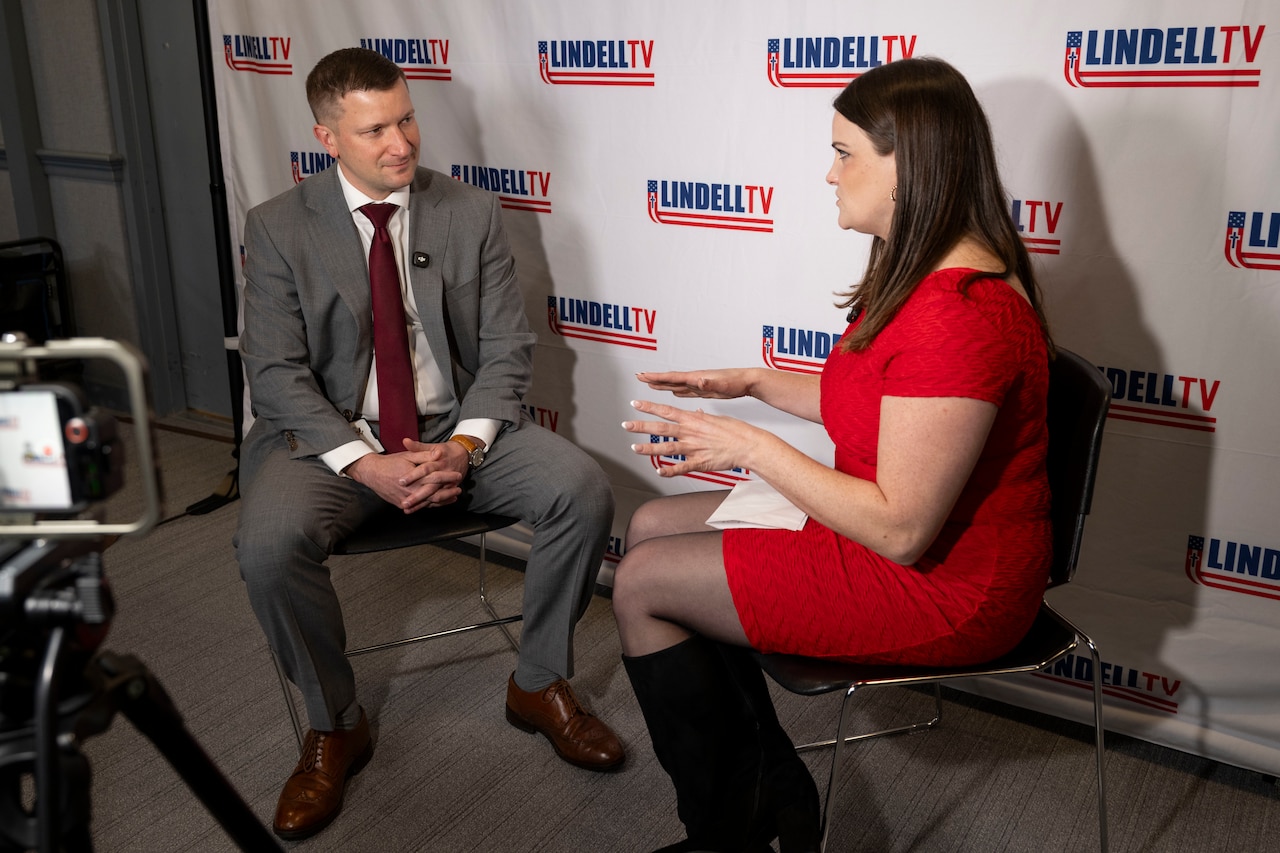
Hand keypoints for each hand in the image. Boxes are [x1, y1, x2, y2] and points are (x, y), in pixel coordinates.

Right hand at [346, 440, 467, 511]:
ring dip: (443, 500)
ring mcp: (407, 500)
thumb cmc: (390, 463)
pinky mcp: (403, 504)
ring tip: (453, 497)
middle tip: (460, 489)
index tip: (458, 475)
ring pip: (429, 503)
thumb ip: (425, 455)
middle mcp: (412, 491)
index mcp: (416, 478)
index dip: (449, 477)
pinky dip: (431, 506)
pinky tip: (438, 503)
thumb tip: (439, 453)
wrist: (372, 473)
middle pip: (436, 494)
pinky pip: (420, 507)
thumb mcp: (408, 456)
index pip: (437, 478)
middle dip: (449, 491)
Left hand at [621, 399, 767, 477]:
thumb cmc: (735, 431)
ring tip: (634, 448)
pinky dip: (669, 470)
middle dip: (641, 426)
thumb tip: (695, 412)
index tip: (635, 403)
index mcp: (693, 419)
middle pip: (661, 428)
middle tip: (626, 424)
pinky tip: (658, 471)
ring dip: (649, 448)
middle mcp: (690, 432)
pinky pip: (681, 468)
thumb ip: (702, 417)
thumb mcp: (716, 419)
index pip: (666, 411)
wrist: (748, 444)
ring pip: (667, 448)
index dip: (649, 407)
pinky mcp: (700, 462)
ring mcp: (694, 448)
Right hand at [635, 368, 756, 399]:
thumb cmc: (736, 382)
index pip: (672, 377)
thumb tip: (699, 381)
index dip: (656, 377)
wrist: (748, 381)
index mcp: (696, 378)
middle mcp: (696, 379)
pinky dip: (679, 391)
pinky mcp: (705, 390)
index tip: (643, 375)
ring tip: (651, 384)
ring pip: (677, 384)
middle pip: (671, 378)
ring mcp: (700, 384)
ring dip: (664, 384)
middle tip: (639, 376)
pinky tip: (675, 393)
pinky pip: (688, 391)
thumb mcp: (722, 384)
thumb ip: (710, 383)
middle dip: (655, 378)